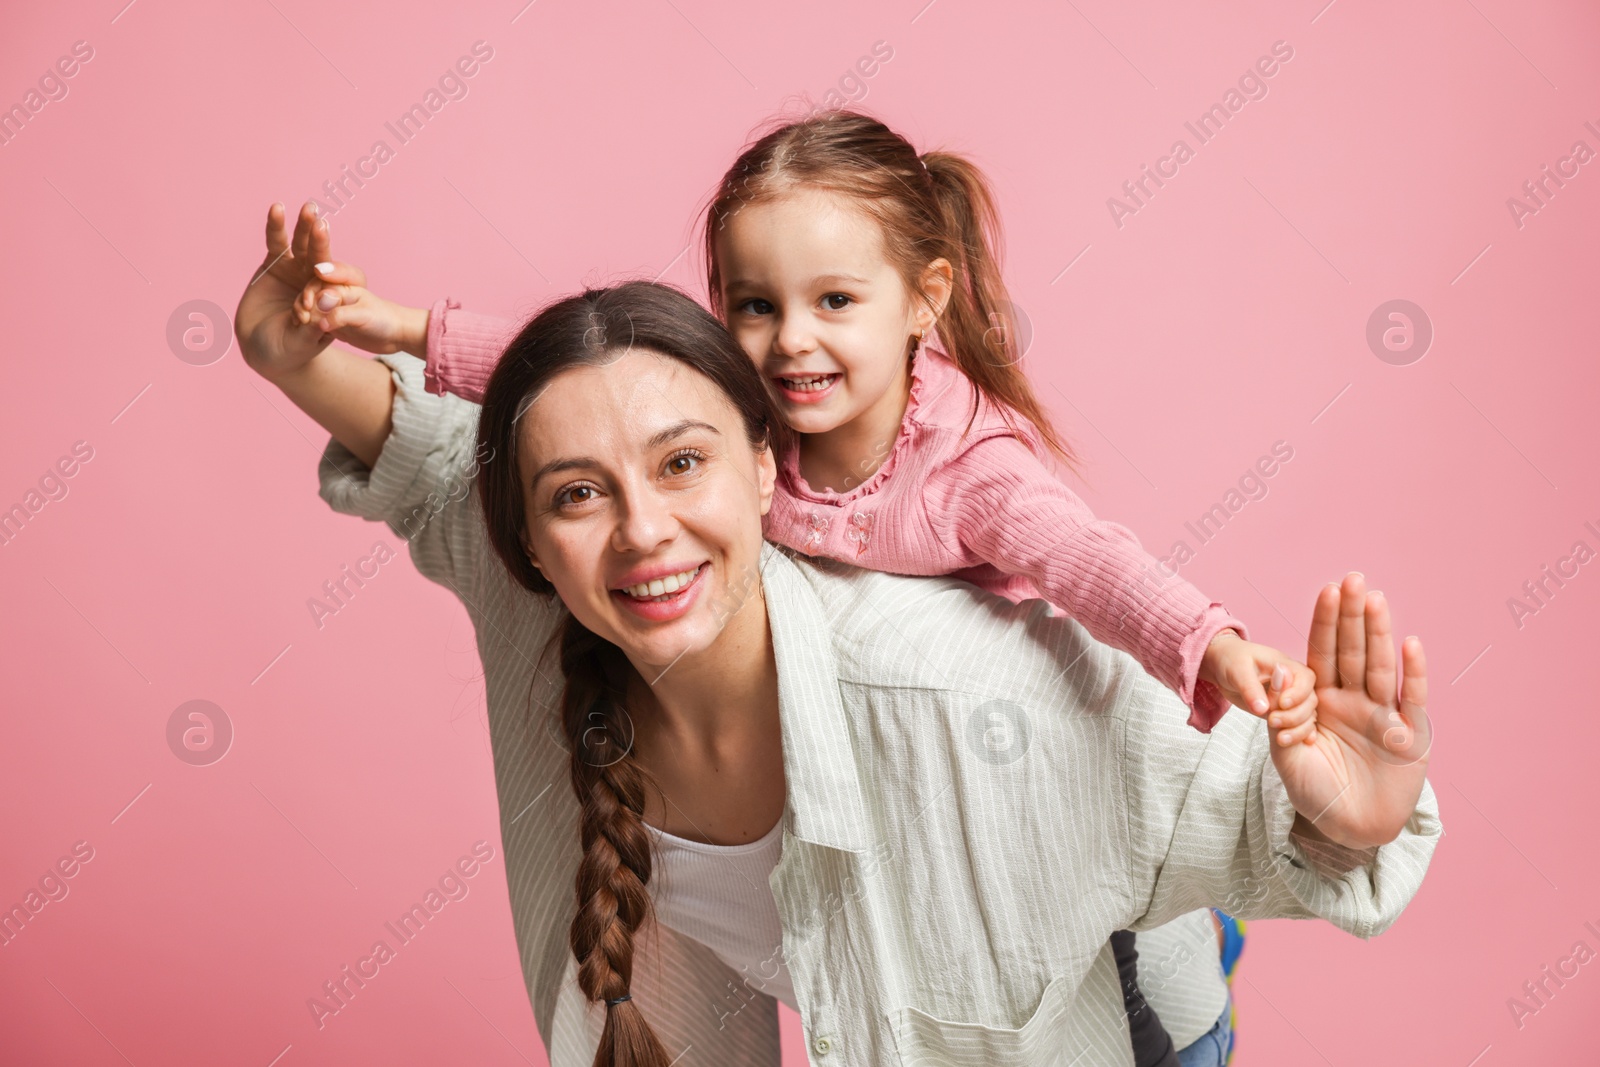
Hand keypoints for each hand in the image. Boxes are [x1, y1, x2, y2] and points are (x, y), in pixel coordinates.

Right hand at [235, 201, 340, 381]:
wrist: (263, 350)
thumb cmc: (289, 351)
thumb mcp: (302, 344)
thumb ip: (312, 330)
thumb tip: (322, 314)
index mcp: (332, 299)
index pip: (337, 282)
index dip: (333, 276)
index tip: (322, 273)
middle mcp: (317, 280)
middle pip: (322, 257)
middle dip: (321, 241)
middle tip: (322, 224)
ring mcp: (297, 269)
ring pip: (302, 245)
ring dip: (305, 227)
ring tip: (309, 208)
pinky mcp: (275, 264)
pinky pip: (277, 242)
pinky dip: (276, 225)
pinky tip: (277, 208)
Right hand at [292, 259, 428, 357]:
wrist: (394, 335)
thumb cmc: (383, 320)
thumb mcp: (363, 316)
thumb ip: (341, 314)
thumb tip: (320, 319)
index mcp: (343, 285)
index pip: (321, 280)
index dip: (312, 290)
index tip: (309, 303)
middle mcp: (335, 294)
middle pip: (310, 291)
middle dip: (304, 301)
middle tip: (303, 315)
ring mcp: (331, 308)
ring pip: (309, 306)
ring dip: (302, 312)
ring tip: (300, 323)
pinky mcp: (330, 322)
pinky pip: (312, 320)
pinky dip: (304, 324)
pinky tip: (299, 329)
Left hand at [1200, 630, 1317, 741]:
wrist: (1224, 667)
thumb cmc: (1232, 661)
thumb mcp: (1238, 671)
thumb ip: (1251, 689)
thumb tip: (1262, 709)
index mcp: (1287, 666)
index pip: (1306, 680)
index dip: (1298, 694)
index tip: (1281, 704)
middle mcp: (1295, 682)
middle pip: (1309, 701)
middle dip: (1295, 715)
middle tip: (1272, 721)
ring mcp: (1292, 698)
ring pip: (1307, 715)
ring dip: (1298, 728)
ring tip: (1282, 739)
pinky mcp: (1285, 711)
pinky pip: (1299, 723)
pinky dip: (1301, 733)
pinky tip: (1304, 743)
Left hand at [1273, 573, 1430, 849]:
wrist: (1348, 829)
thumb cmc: (1314, 792)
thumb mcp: (1286, 754)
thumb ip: (1281, 715)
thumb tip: (1277, 673)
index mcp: (1322, 701)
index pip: (1323, 653)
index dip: (1326, 622)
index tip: (1326, 589)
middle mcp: (1354, 700)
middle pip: (1354, 651)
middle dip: (1352, 615)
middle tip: (1353, 578)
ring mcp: (1383, 714)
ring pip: (1381, 667)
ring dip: (1379, 634)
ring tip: (1375, 600)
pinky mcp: (1409, 735)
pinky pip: (1411, 699)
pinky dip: (1413, 672)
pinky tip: (1411, 644)